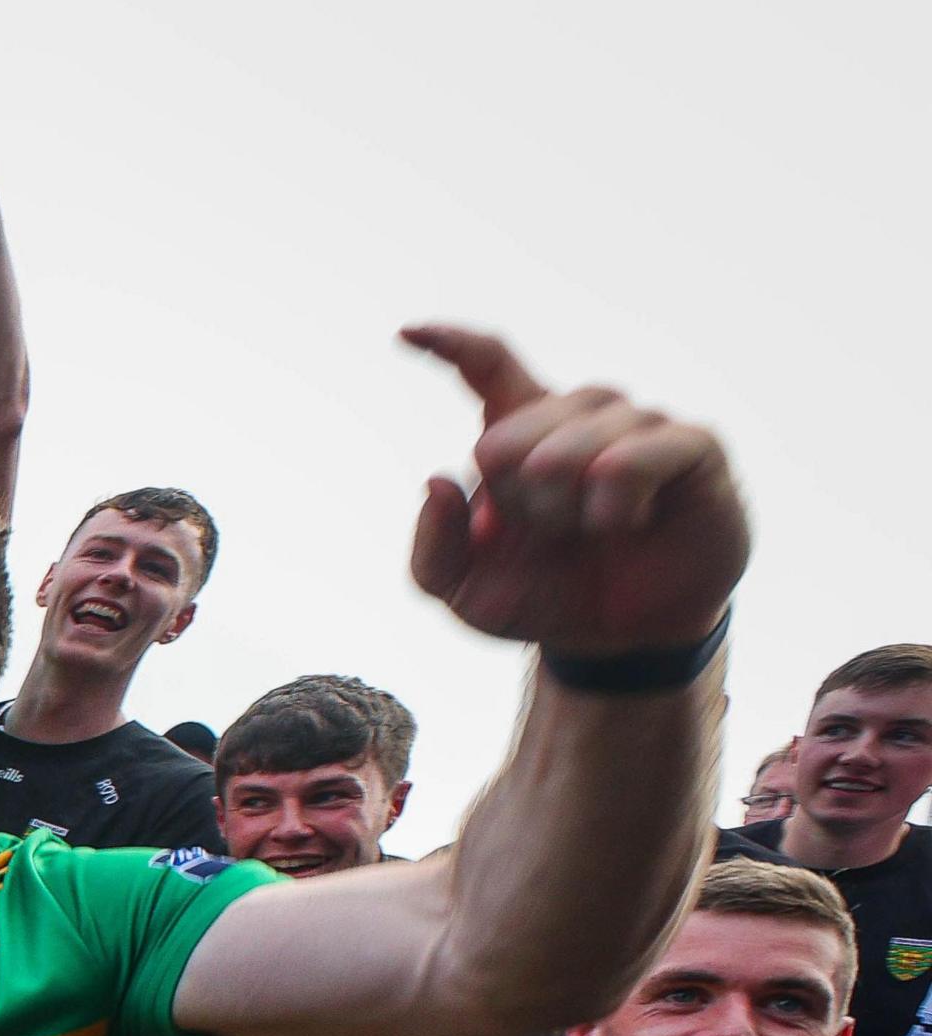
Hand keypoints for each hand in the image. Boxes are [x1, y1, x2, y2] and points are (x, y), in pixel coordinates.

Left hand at [401, 327, 745, 655]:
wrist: (625, 640)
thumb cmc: (547, 598)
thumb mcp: (466, 593)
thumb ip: (433, 549)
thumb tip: (438, 481)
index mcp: (522, 435)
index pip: (487, 365)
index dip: (450, 343)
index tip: (406, 332)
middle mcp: (580, 416)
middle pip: (510, 434)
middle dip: (512, 503)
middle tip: (546, 531)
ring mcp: (640, 423)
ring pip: (574, 441)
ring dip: (565, 507)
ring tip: (589, 531)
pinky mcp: (692, 445)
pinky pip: (635, 453)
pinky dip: (614, 501)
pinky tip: (625, 522)